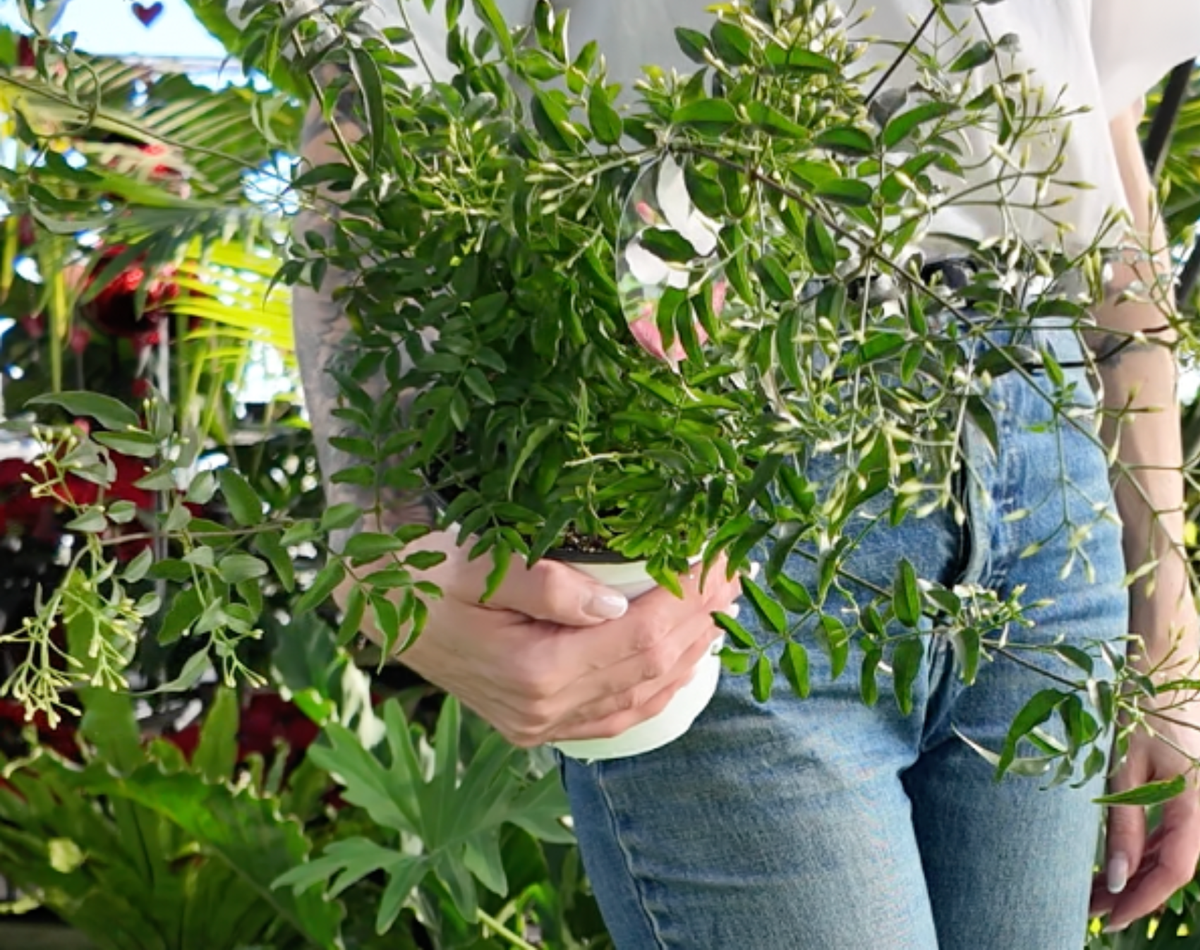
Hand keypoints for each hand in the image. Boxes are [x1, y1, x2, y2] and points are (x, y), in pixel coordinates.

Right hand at [369, 530, 741, 746]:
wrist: (377, 605)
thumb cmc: (429, 571)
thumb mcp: (481, 561)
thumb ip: (549, 585)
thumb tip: (617, 604)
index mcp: (535, 669)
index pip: (640, 635)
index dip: (690, 599)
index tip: (724, 559)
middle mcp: (543, 709)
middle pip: (649, 668)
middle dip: (701, 619)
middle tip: (737, 574)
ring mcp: (539, 725)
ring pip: (639, 698)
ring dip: (688, 654)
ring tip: (723, 610)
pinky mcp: (535, 725)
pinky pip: (613, 718)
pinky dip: (656, 689)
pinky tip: (682, 662)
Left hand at [1090, 679, 1199, 930]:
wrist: (1166, 655)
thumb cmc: (1139, 702)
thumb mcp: (1123, 763)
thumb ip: (1122, 824)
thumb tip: (1114, 881)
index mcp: (1196, 800)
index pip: (1173, 873)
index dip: (1141, 901)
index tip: (1107, 920)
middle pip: (1175, 865)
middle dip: (1134, 890)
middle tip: (1090, 907)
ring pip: (1176, 848)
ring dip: (1140, 870)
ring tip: (1098, 886)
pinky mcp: (1199, 782)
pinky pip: (1177, 828)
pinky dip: (1151, 846)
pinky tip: (1124, 855)